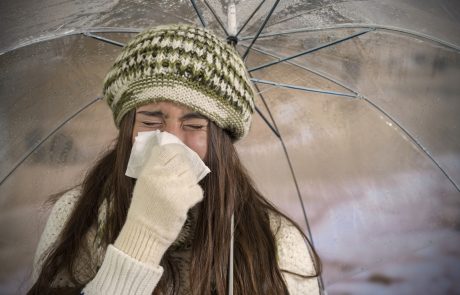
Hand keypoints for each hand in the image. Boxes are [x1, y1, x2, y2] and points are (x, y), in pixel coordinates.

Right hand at [114, 143, 203, 264]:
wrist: (143, 234)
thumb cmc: (143, 209)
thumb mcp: (143, 184)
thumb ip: (155, 168)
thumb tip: (170, 153)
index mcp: (148, 171)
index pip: (167, 150)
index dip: (176, 151)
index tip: (179, 157)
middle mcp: (160, 177)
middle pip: (182, 161)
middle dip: (185, 168)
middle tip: (181, 178)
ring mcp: (172, 188)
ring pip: (191, 176)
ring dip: (189, 183)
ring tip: (181, 191)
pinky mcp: (182, 201)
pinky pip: (197, 190)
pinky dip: (194, 195)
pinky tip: (186, 200)